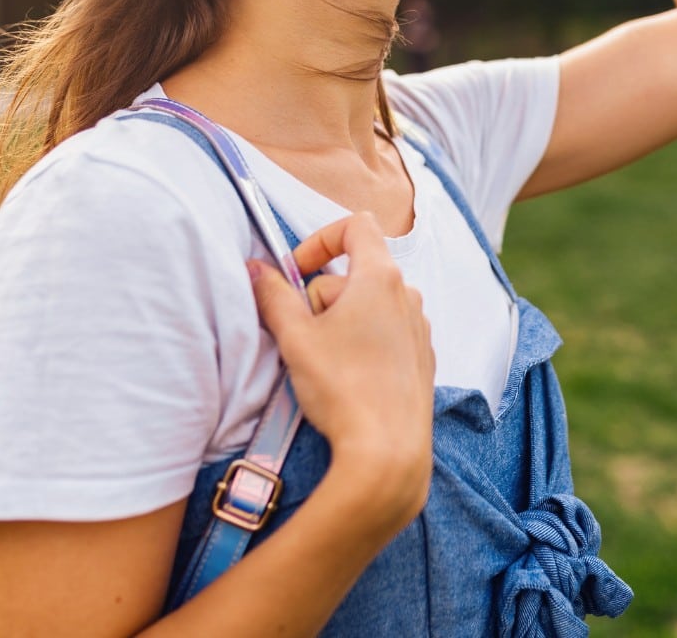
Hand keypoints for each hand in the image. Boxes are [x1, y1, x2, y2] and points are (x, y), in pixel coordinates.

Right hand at [249, 213, 434, 516]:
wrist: (387, 451)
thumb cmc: (343, 388)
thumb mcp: (295, 337)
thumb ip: (273, 295)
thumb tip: (256, 269)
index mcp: (380, 278)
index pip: (355, 225)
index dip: (318, 240)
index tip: (296, 274)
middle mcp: (408, 296)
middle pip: (354, 272)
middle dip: (320, 295)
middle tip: (301, 333)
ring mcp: (418, 328)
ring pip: (368, 305)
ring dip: (339, 320)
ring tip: (321, 359)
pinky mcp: (420, 359)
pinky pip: (384, 332)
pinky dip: (360, 342)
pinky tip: (345, 376)